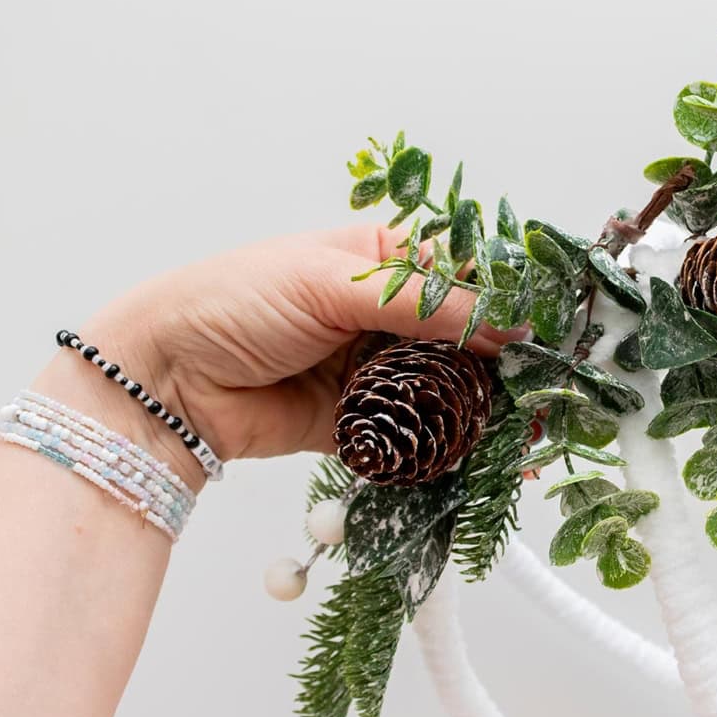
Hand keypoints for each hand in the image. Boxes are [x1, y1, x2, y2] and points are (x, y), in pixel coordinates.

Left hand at [31, 225, 517, 486]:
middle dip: (508, 366)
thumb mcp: (332, 284)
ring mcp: (379, 371)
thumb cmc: (234, 301)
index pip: (465, 276)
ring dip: (490, 412)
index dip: (508, 302)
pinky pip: (422, 435)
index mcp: (383, 260)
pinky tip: (494, 457)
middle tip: (550, 392)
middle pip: (469, 340)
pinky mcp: (366, 423)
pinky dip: (455, 447)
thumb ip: (424, 305)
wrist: (167, 382)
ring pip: (452, 390)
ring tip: (532, 433)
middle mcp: (389, 315)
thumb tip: (507, 323)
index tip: (549, 329)